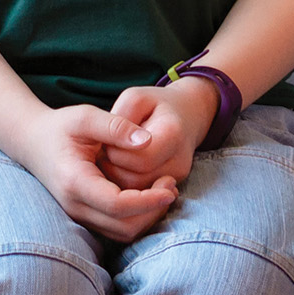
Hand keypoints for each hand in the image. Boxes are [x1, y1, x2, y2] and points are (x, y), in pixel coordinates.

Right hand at [15, 103, 179, 242]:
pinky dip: (138, 217)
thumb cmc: (61, 126)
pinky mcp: (86, 217)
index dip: (147, 200)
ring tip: (165, 189)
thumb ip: (115, 126)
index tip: (169, 187)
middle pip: (123, 226)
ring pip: (122, 232)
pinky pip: (117, 228)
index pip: (116, 205)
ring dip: (148, 217)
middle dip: (152, 210)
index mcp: (75, 182)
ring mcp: (79, 215)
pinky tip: (150, 195)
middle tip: (171, 185)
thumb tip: (147, 141)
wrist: (33, 142)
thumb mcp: (86, 116)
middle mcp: (75, 206)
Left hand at [100, 76, 215, 192]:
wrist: (185, 115)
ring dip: (116, 176)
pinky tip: (123, 164)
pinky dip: (125, 182)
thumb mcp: (134, 99)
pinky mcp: (169, 188)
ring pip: (134, 192)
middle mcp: (179, 162)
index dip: (116, 152)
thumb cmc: (154, 105)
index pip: (139, 160)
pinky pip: (139, 194)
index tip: (109, 138)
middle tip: (108, 147)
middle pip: (134, 181)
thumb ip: (119, 121)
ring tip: (115, 154)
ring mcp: (176, 178)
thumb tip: (112, 148)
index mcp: (173, 134)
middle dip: (113, 166)